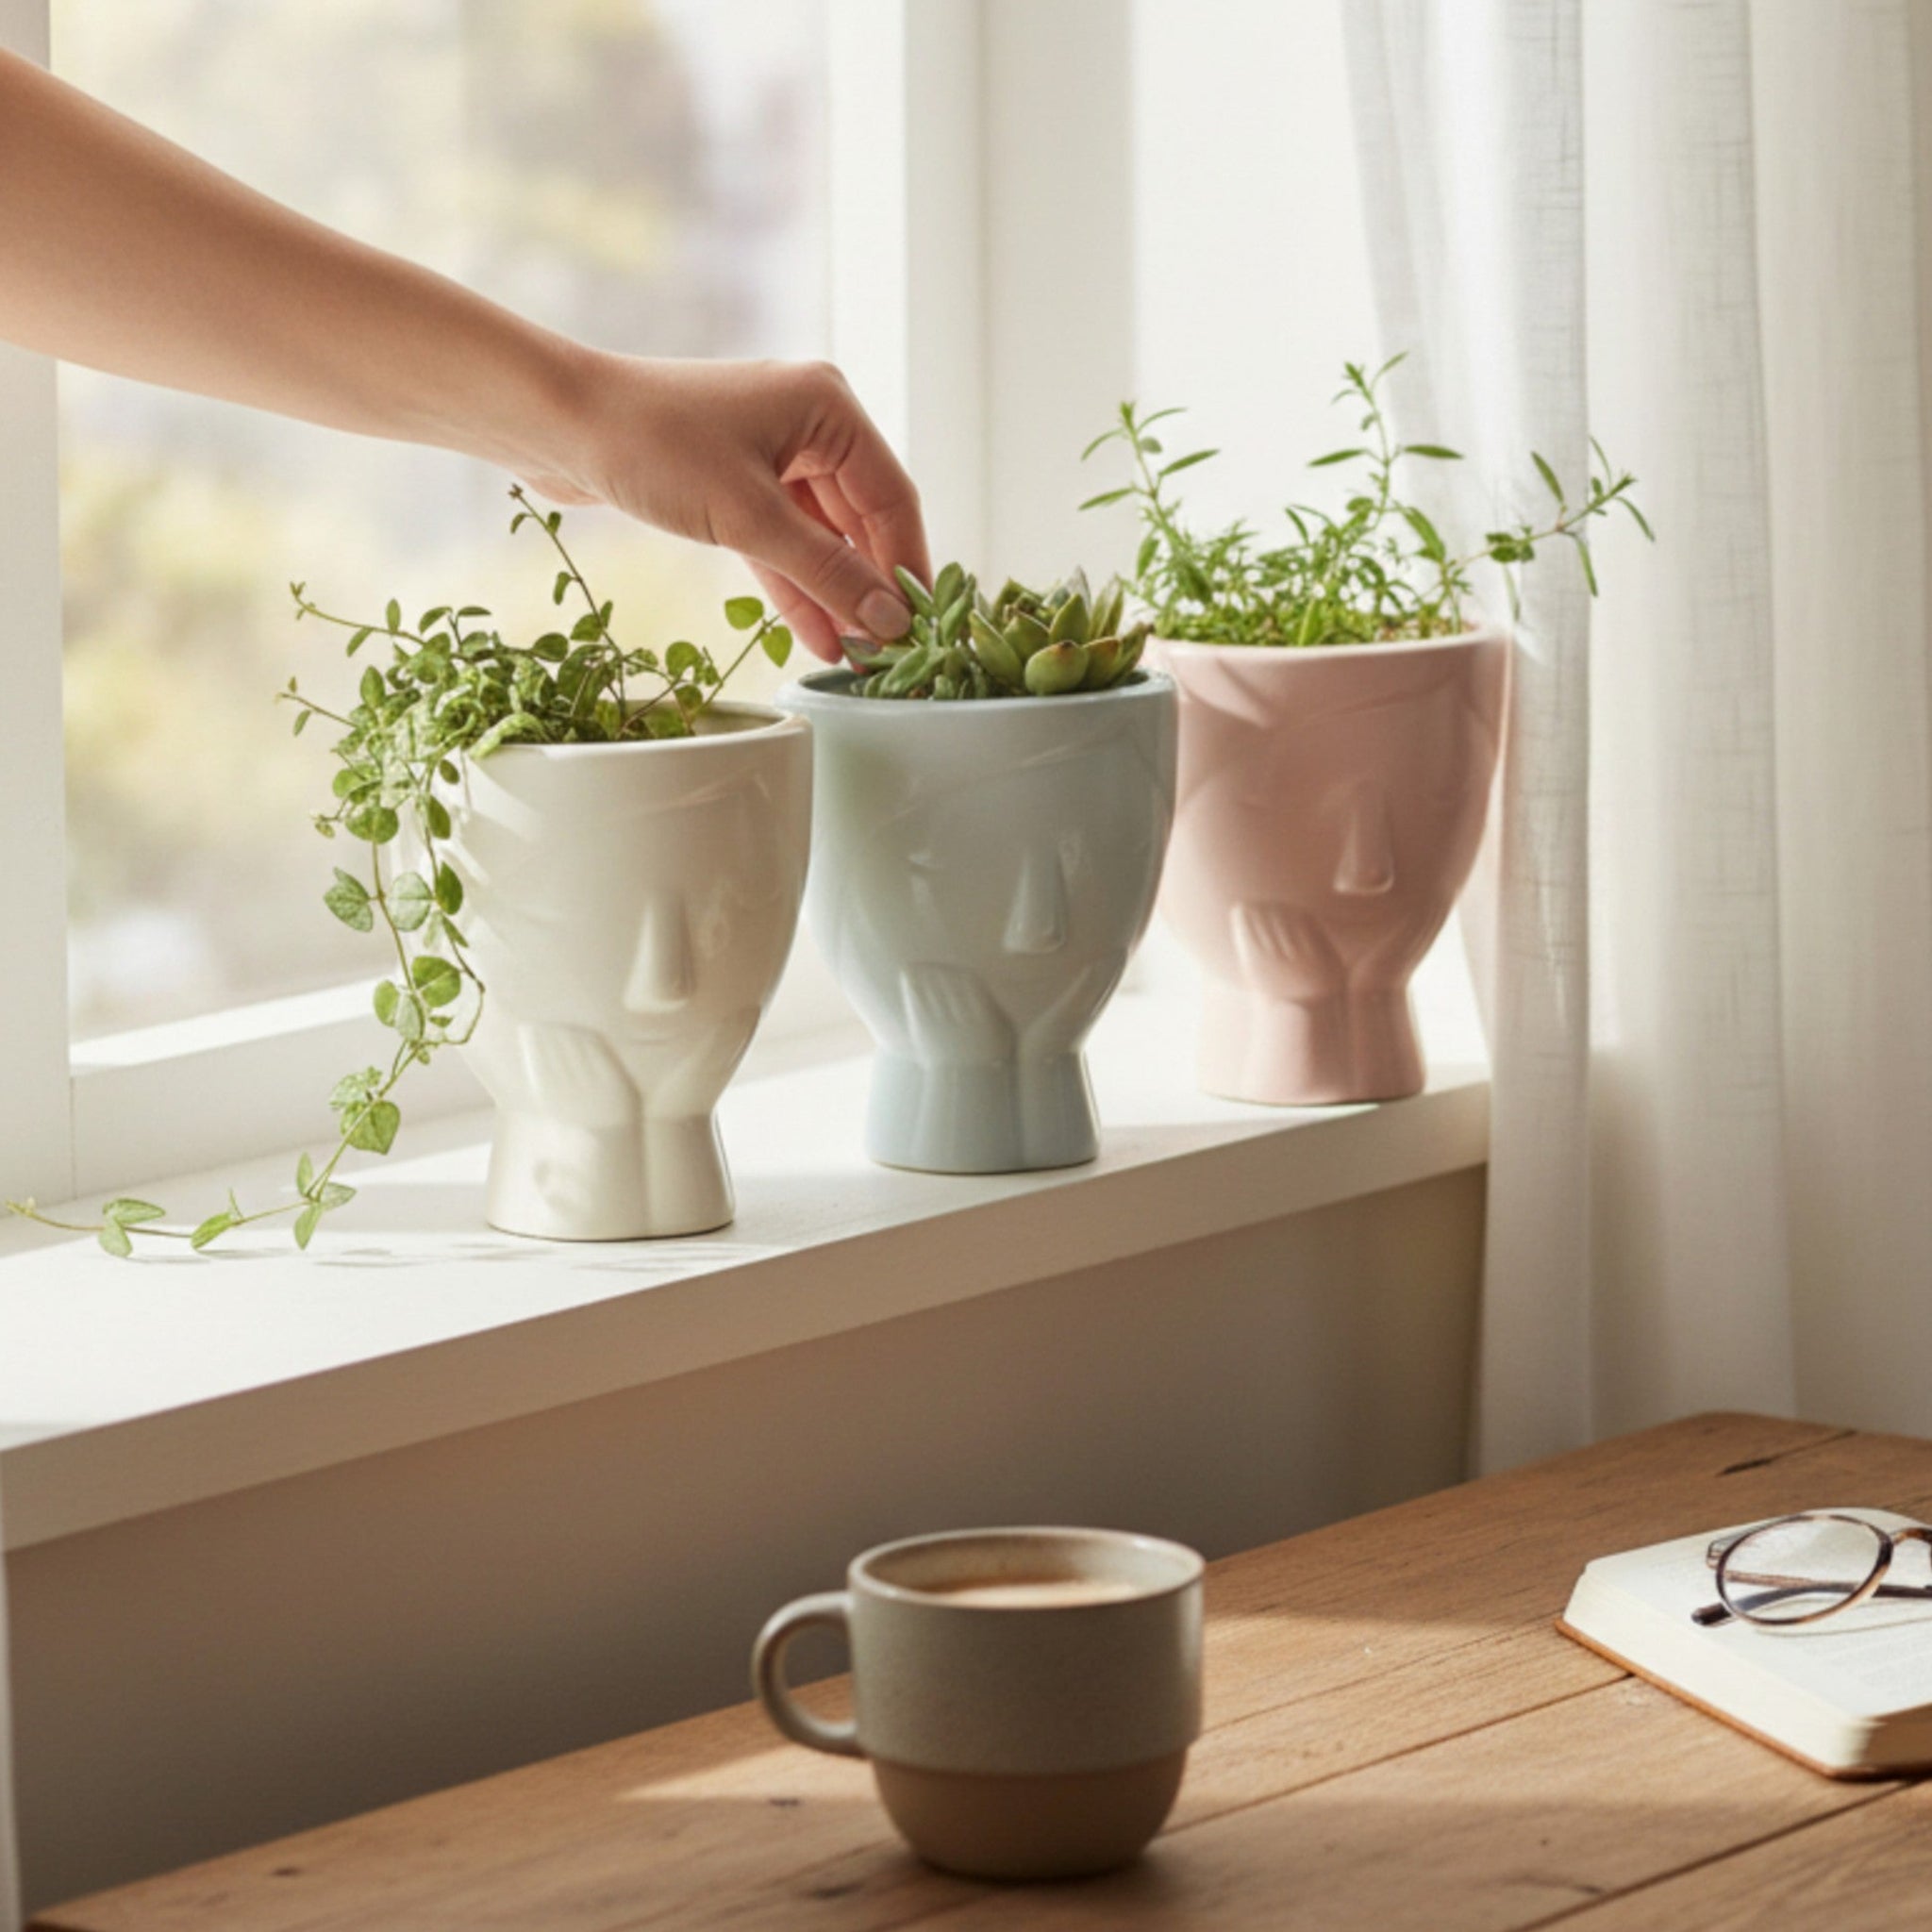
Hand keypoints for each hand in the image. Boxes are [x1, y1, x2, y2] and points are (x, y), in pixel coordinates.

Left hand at [531, 354, 929, 662]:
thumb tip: (889, 621)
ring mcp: (771, 455)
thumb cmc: (652, 445)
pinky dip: (797, 587)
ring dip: (835, 597)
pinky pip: (782, 544)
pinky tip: (819, 637)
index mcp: (828, 408)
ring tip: (856, 660)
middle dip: (871, 589)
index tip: (919, 632)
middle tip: (889, 656)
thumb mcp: (750, 518)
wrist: (558, 424)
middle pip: (862, 521)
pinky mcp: (735, 485)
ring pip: (822, 539)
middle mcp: (809, 424)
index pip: (893, 499)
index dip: (908, 569)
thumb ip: (827, 573)